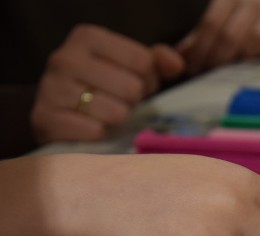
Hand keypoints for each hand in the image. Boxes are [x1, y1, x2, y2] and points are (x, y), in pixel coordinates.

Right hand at [30, 24, 184, 144]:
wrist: (62, 118)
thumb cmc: (105, 89)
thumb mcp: (132, 69)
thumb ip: (157, 61)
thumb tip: (176, 64)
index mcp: (87, 38)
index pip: (142, 60)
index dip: (149, 79)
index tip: (138, 84)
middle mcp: (64, 58)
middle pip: (131, 87)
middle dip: (134, 101)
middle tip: (123, 103)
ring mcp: (51, 89)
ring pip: (115, 112)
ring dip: (120, 120)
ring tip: (110, 116)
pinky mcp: (46, 119)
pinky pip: (95, 131)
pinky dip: (102, 136)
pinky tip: (96, 130)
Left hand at [177, 0, 259, 73]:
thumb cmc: (240, 24)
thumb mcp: (218, 25)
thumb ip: (200, 38)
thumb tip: (180, 56)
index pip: (212, 22)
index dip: (201, 47)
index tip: (194, 67)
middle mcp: (255, 0)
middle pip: (232, 33)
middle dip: (218, 57)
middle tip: (209, 73)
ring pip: (257, 38)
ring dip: (242, 58)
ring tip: (231, 72)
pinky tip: (259, 66)